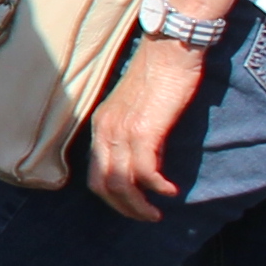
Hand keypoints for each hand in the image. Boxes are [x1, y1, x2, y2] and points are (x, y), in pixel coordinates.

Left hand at [87, 31, 208, 221]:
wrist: (170, 48)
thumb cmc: (161, 74)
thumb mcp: (138, 107)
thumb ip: (134, 131)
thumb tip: (145, 158)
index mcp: (101, 124)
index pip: (95, 171)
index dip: (111, 196)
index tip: (132, 205)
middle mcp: (105, 129)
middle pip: (103, 184)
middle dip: (124, 207)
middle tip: (146, 217)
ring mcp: (122, 130)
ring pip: (121, 182)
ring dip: (139, 205)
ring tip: (157, 213)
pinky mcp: (144, 130)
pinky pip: (145, 171)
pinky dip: (156, 187)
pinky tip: (170, 191)